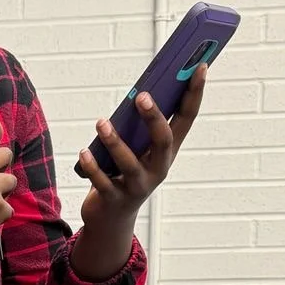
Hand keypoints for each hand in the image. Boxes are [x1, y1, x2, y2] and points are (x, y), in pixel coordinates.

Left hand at [73, 66, 206, 223]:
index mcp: (167, 150)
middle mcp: (158, 168)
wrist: (112, 217)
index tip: (200, 66)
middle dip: (154, 118)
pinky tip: (84, 152)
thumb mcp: (135, 147)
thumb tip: (137, 92)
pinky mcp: (115, 199)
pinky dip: (93, 166)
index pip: (187, 118)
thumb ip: (137, 125)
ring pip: (130, 163)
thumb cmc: (123, 171)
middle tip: (142, 96)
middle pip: (163, 142)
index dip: (195, 93)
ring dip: (115, 141)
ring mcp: (138, 186)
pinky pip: (103, 182)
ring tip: (101, 123)